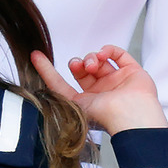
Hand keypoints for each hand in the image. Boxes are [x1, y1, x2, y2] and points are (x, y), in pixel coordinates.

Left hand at [31, 45, 167, 134]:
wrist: (130, 117)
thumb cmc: (103, 116)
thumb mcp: (71, 102)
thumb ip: (55, 86)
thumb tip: (38, 70)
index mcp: (86, 101)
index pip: (63, 82)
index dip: (48, 69)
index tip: (35, 55)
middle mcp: (101, 91)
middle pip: (82, 68)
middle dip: (77, 63)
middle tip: (78, 66)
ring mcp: (117, 81)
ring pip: (98, 60)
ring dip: (91, 58)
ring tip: (92, 65)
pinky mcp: (132, 72)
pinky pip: (118, 54)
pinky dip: (108, 50)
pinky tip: (103, 54)